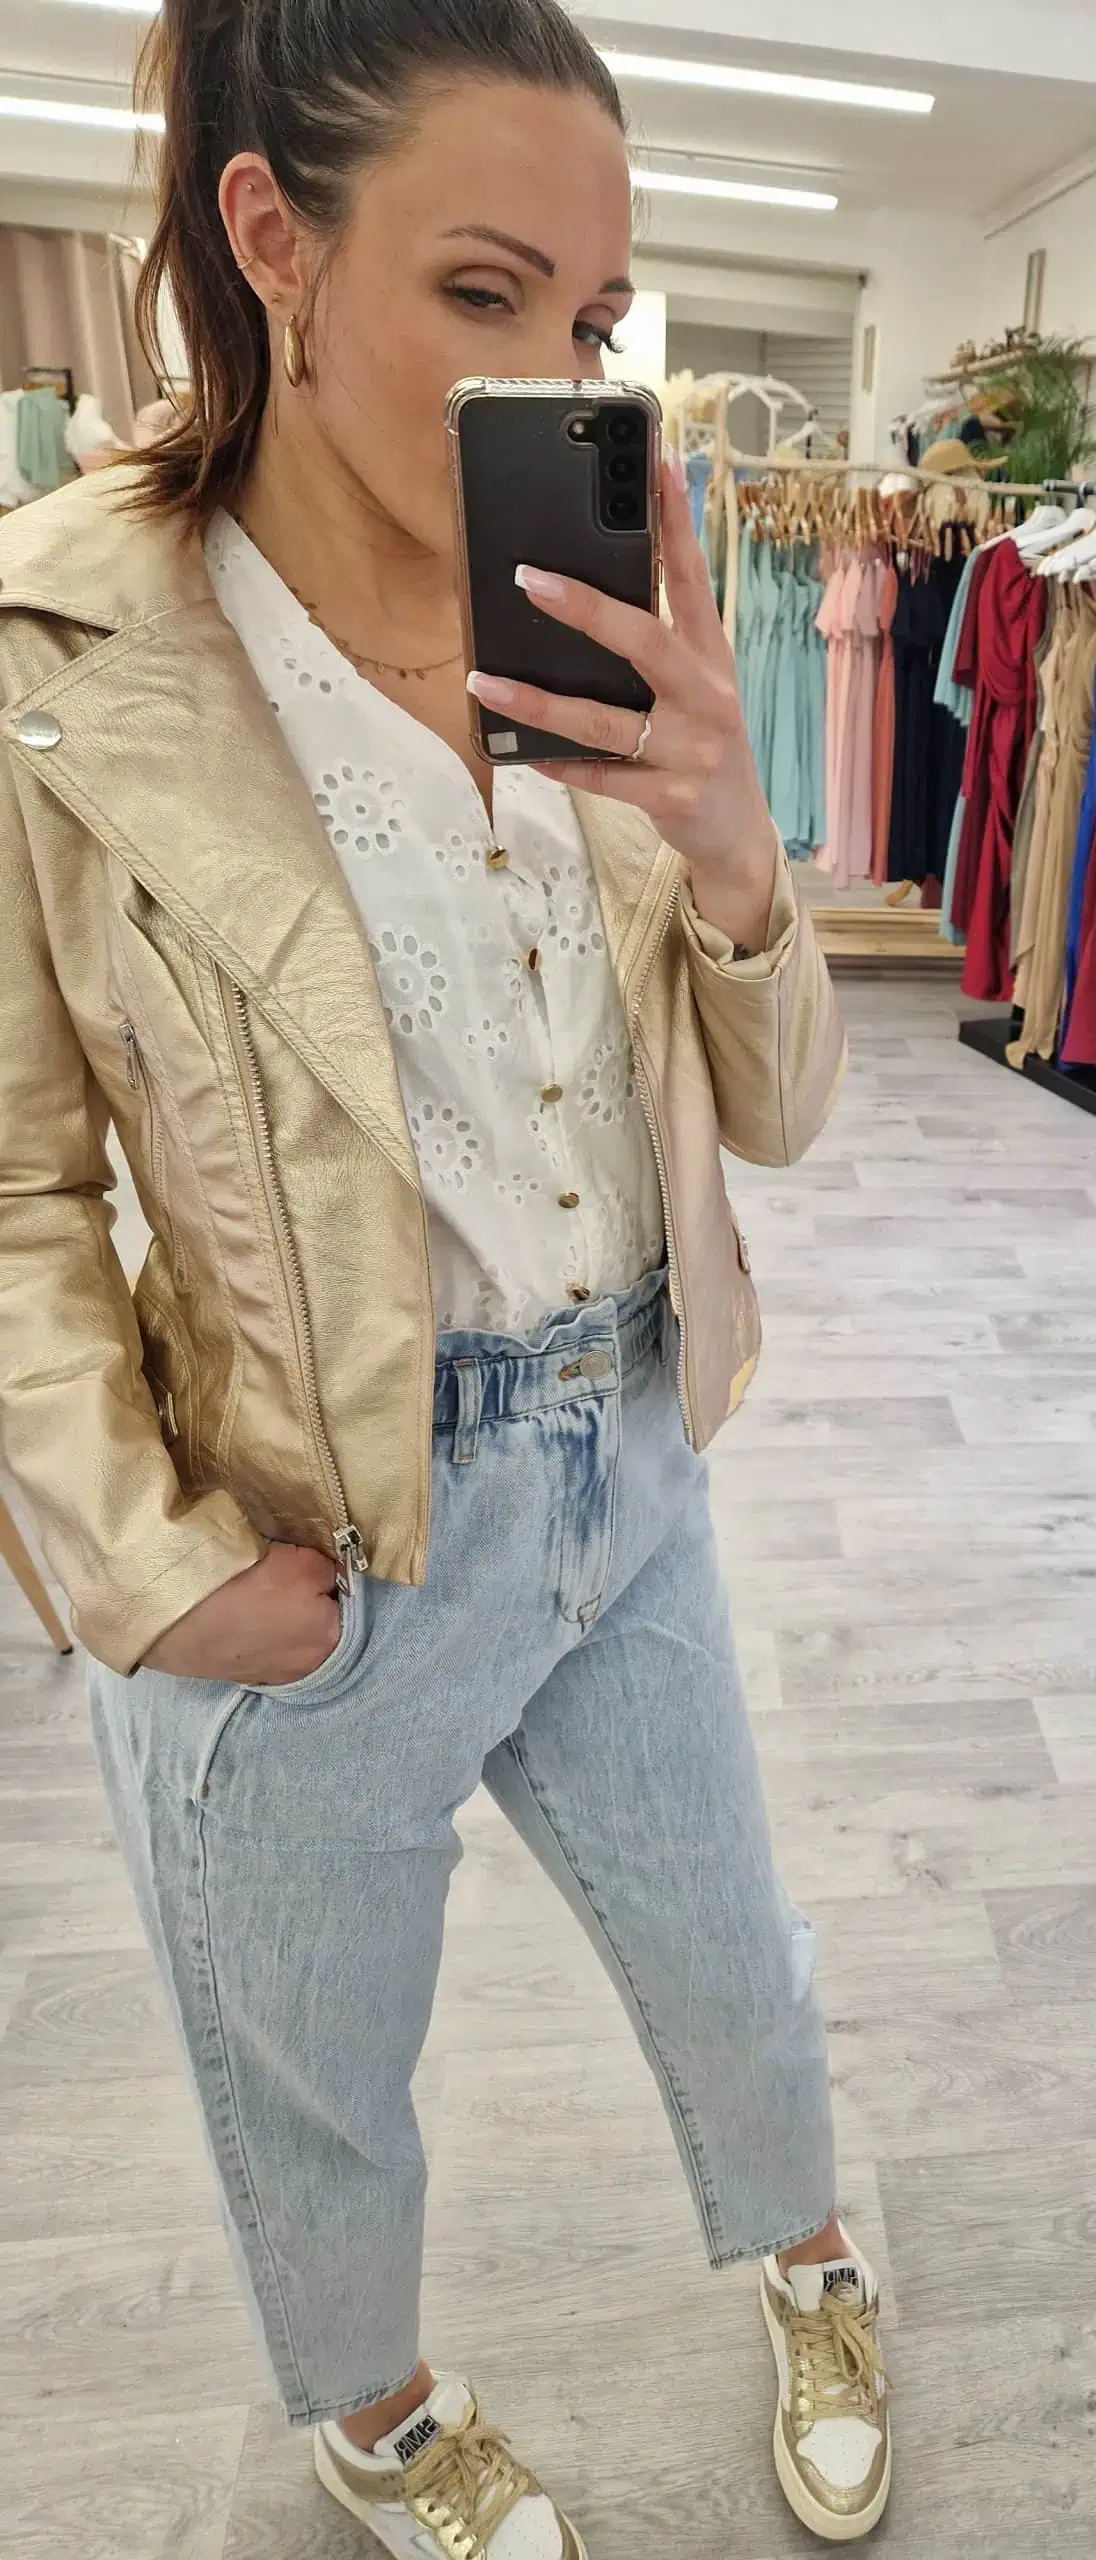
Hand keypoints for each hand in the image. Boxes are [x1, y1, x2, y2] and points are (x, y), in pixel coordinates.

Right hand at [144, 1543, 341, 1685]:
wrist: (180, 1620)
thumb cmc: (248, 1587)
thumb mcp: (303, 1561)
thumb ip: (329, 1568)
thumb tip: (332, 1574)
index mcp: (332, 1638)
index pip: (345, 1596)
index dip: (327, 1574)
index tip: (306, 1561)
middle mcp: (310, 1666)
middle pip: (317, 1617)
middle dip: (305, 1596)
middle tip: (278, 1574)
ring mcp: (275, 1674)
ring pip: (288, 1631)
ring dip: (279, 1614)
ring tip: (255, 1592)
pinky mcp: (244, 1674)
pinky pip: (262, 1643)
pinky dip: (256, 1628)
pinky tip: (239, 1612)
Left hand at [466, 450, 778, 949]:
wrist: (738, 835)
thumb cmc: (702, 745)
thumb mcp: (696, 688)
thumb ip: (659, 645)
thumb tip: (587, 592)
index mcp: (712, 657)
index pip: (694, 577)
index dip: (676, 521)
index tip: (656, 463)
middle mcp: (706, 696)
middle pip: (645, 640)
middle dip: (586, 607)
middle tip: (527, 578)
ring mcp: (690, 749)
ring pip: (604, 720)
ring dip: (538, 701)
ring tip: (483, 680)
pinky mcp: (670, 797)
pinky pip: (601, 777)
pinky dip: (560, 764)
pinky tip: (522, 753)